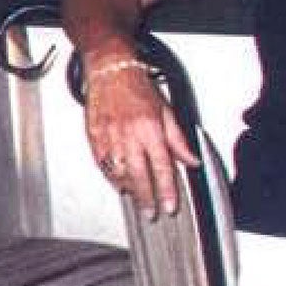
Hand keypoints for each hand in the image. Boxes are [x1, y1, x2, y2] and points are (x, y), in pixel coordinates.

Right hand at [84, 59, 198, 217]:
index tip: (169, 205)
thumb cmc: (138, 88)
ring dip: (129, 190)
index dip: (166, 189)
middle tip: (152, 213)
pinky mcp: (94, 139)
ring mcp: (109, 138)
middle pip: (139, 175)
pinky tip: (119, 184)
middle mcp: (129, 135)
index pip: (162, 166)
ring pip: (119, 173)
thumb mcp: (166, 111)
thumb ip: (178, 140)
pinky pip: (103, 165)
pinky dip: (111, 178)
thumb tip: (191, 160)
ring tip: (137, 199)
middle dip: (147, 198)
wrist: (110, 72)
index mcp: (150, 129)